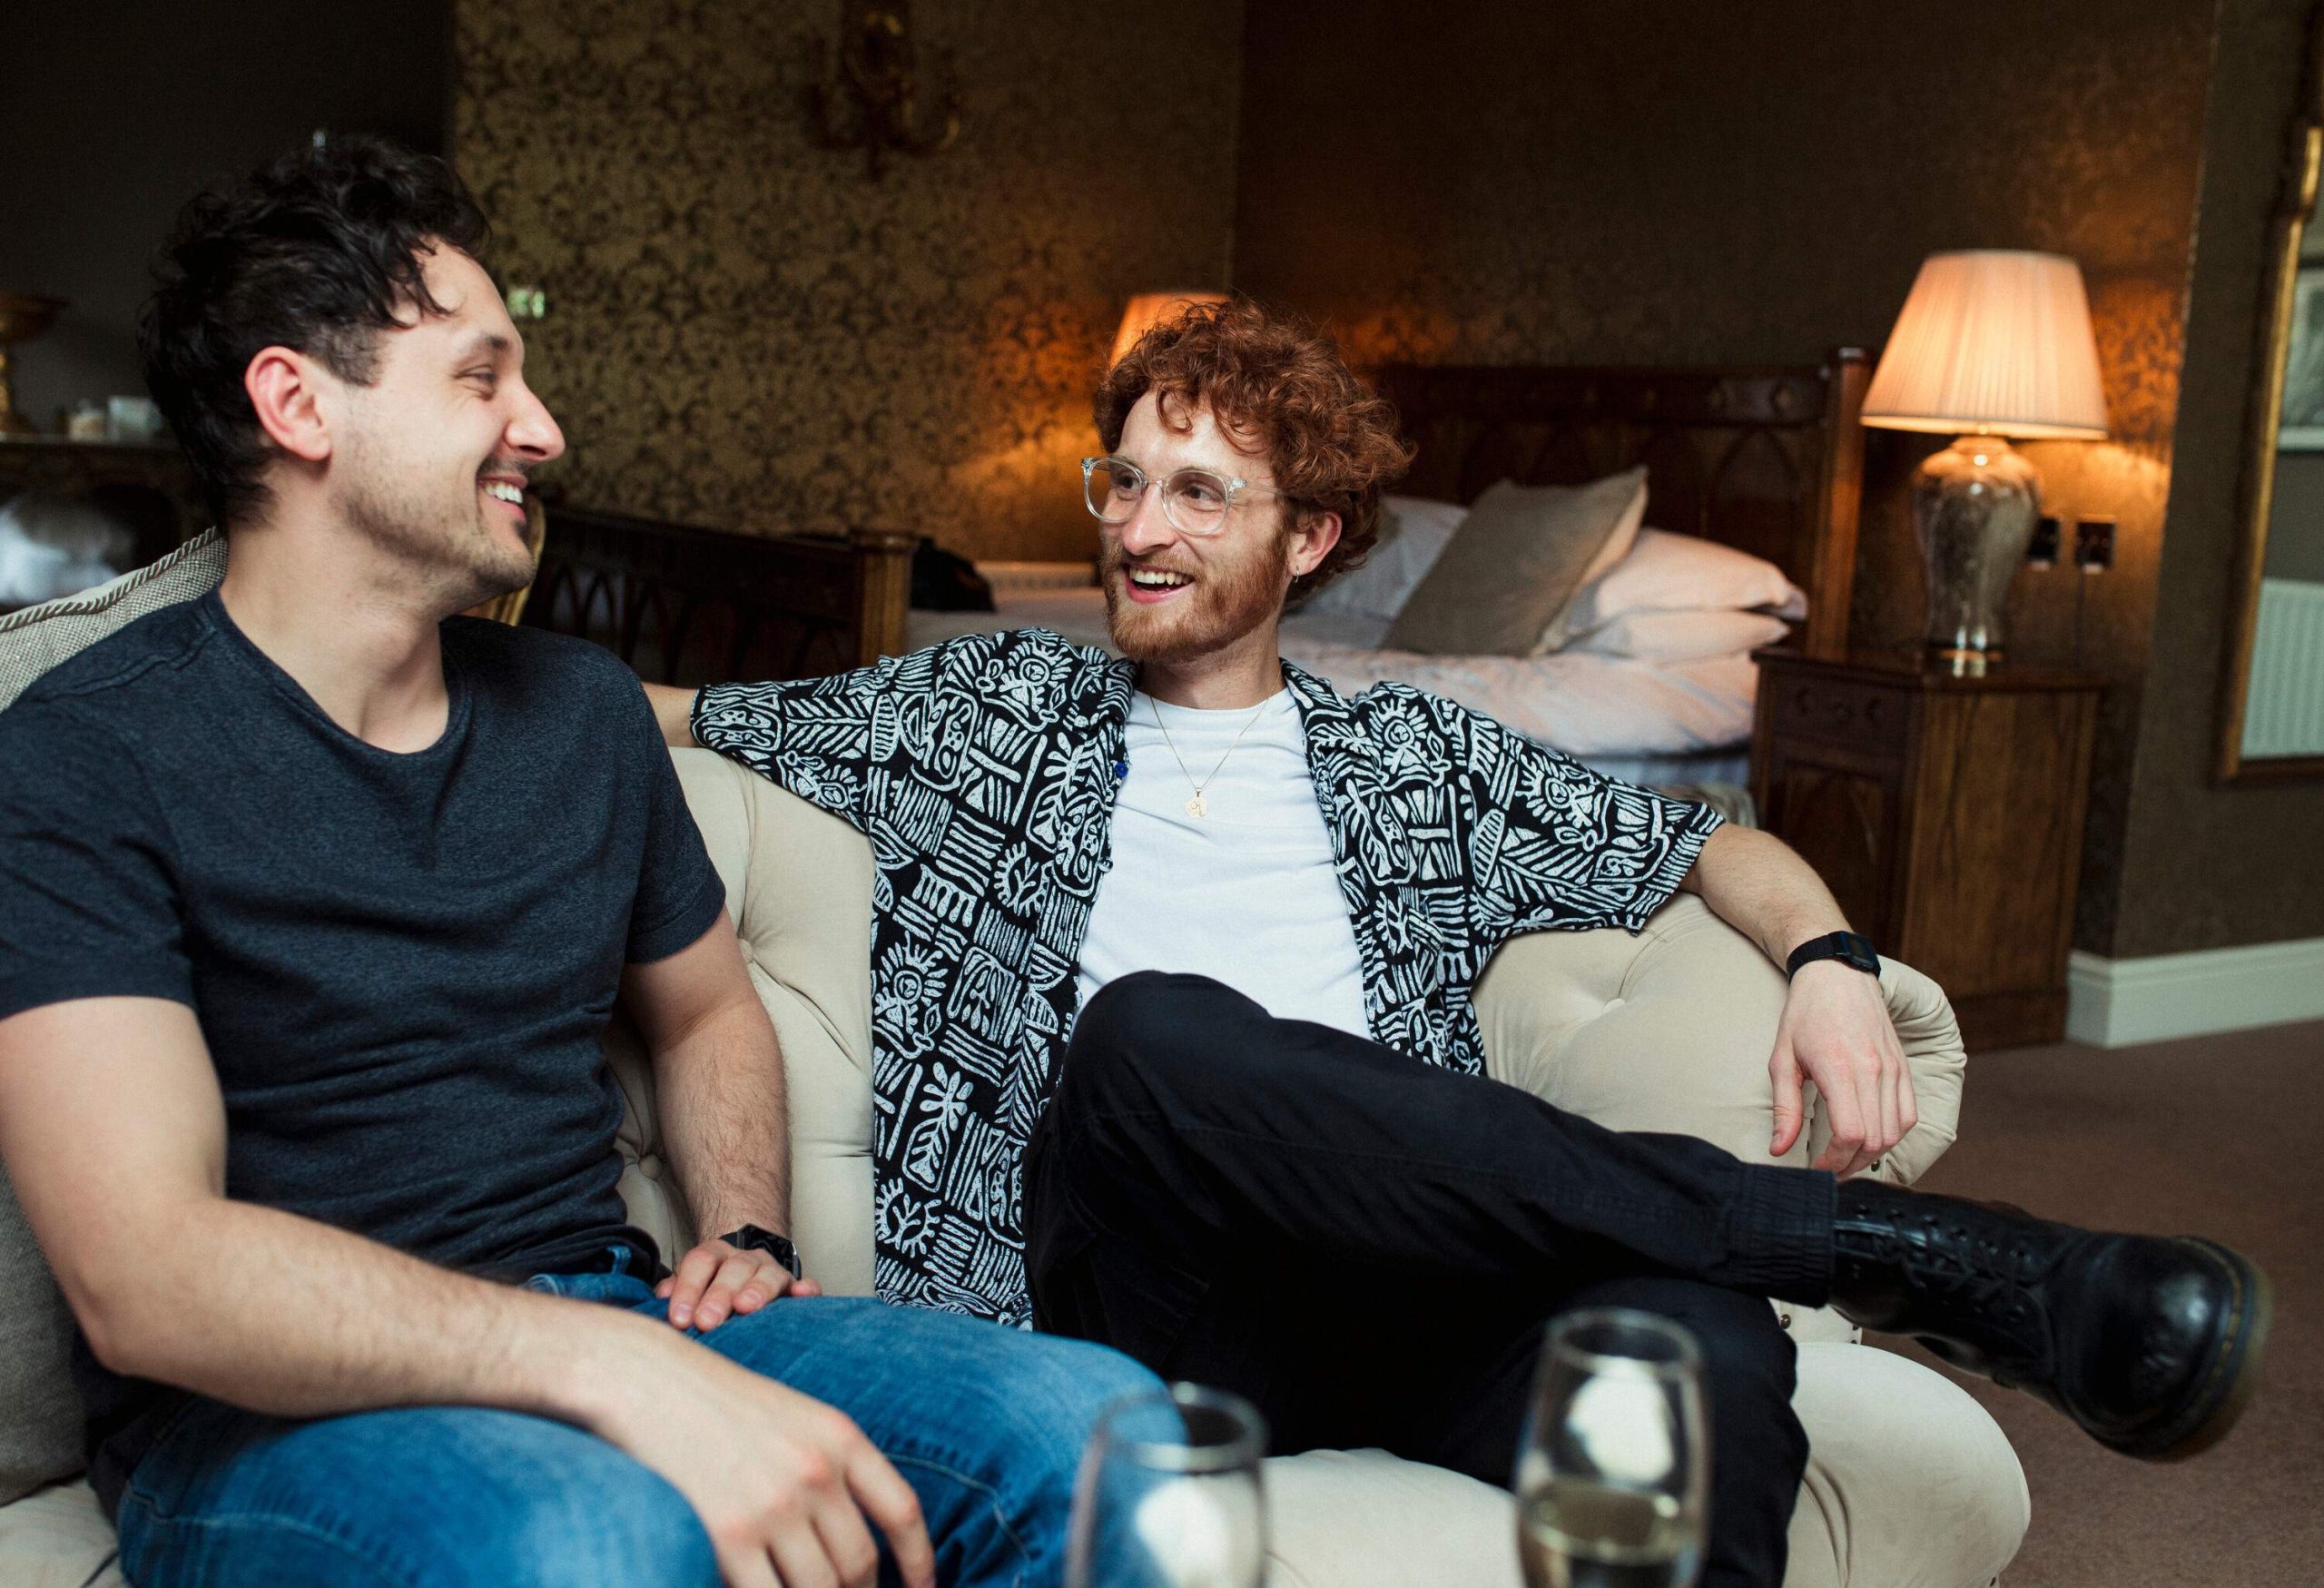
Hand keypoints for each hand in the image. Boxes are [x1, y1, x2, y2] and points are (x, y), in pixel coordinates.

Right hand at [600, 1332, 933, 1587]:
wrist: (643, 1380)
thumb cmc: (713, 1399)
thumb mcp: (792, 1414)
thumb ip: (832, 1464)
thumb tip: (852, 1531)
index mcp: (839, 1436)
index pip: (901, 1512)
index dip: (920, 1560)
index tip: (923, 1587)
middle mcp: (815, 1471)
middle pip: (860, 1562)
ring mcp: (773, 1505)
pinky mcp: (729, 1536)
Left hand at [656, 1236, 821, 1330]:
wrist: (746, 1270)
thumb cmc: (712, 1288)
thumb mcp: (691, 1284)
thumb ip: (677, 1290)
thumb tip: (660, 1299)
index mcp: (714, 1256)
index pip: (699, 1263)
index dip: (688, 1289)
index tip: (679, 1319)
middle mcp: (743, 1260)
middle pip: (733, 1269)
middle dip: (719, 1295)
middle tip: (707, 1321)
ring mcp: (771, 1271)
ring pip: (766, 1275)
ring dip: (757, 1290)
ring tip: (746, 1307)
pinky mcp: (794, 1287)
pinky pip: (805, 1284)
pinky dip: (805, 1289)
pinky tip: (802, 1295)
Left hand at [1768, 960, 1917, 1175]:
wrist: (1836, 975)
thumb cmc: (1804, 1015)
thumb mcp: (1782, 1059)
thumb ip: (1784, 1108)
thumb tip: (1780, 1149)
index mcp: (1840, 1069)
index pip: (1850, 1134)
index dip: (1833, 1161)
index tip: (1815, 1169)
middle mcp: (1874, 1070)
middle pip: (1875, 1140)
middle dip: (1850, 1165)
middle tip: (1828, 1170)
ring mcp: (1894, 1069)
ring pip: (1895, 1132)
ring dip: (1872, 1155)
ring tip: (1846, 1159)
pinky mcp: (1903, 1067)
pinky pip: (1908, 1114)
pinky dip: (1893, 1134)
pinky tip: (1871, 1138)